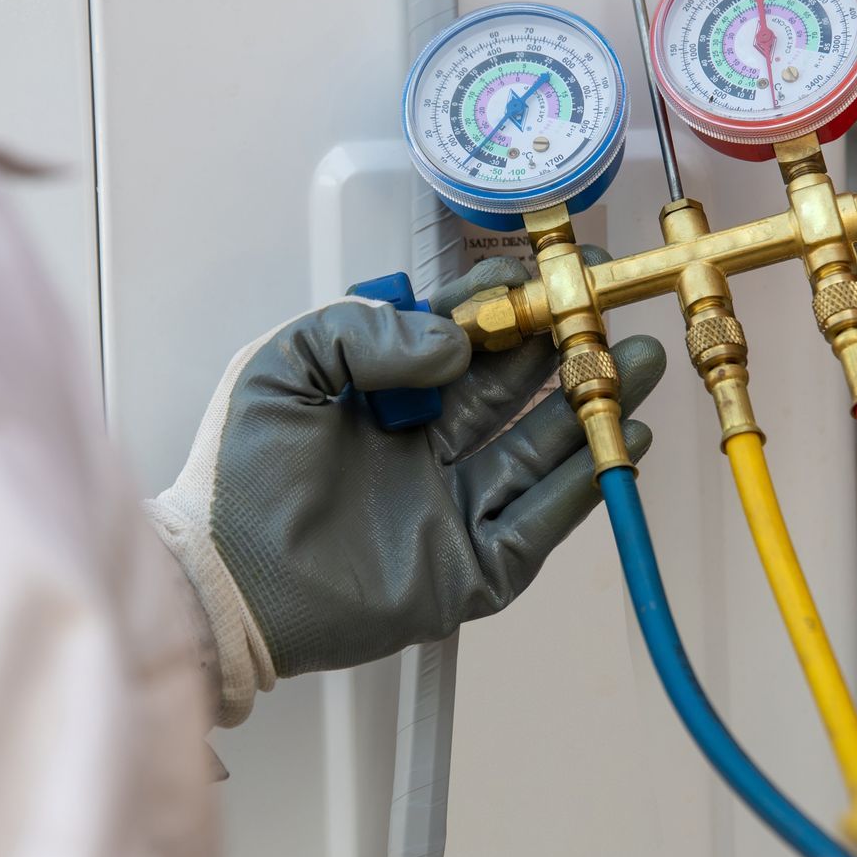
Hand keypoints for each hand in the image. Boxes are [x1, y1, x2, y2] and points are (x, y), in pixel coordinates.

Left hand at [146, 254, 664, 723]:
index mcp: (382, 399)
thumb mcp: (283, 367)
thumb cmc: (238, 474)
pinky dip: (582, 486)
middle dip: (566, 348)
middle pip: (513, 390)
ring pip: (539, 450)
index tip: (551, 273)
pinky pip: (537, 524)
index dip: (508, 307)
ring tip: (636, 359)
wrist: (219, 583)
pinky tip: (618, 440)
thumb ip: (363, 332)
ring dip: (590, 405)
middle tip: (612, 306)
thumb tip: (453, 341)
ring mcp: (450, 510)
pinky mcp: (465, 571)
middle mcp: (425, 449)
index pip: (461, 342)